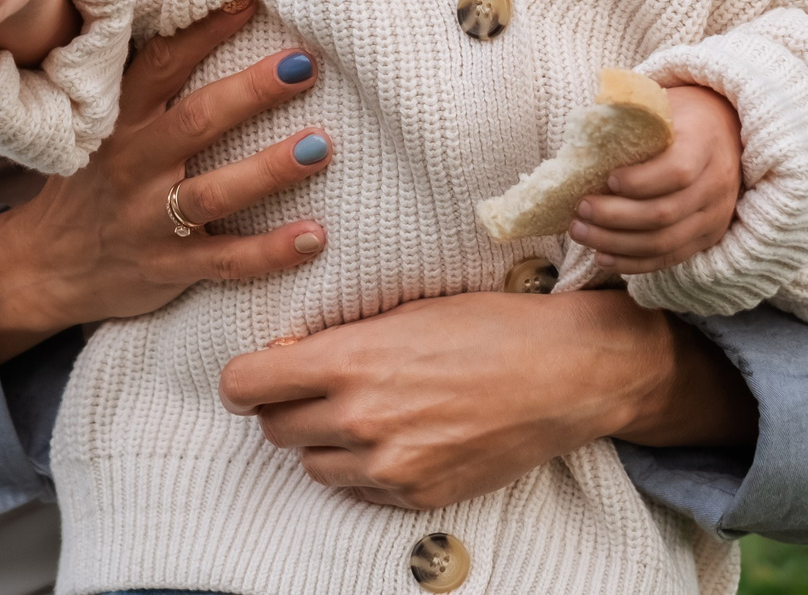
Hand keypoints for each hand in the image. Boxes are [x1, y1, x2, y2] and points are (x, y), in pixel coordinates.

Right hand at [0, 1, 334, 357]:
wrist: (48, 266)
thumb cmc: (95, 180)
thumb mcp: (105, 126)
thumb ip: (149, 85)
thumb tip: (213, 18)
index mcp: (119, 120)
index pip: (161, 64)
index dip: (204, 32)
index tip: (251, 0)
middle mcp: (132, 164)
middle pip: (196, 121)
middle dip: (252, 91)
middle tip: (304, 65)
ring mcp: (149, 219)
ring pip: (214, 192)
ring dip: (269, 169)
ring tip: (320, 147)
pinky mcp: (168, 267)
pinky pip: (224, 260)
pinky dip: (270, 252)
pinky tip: (315, 237)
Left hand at [217, 289, 753, 509]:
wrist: (564, 373)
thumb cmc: (487, 327)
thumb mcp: (403, 312)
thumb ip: (339, 339)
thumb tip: (284, 358)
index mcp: (352, 360)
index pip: (247, 385)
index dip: (243, 381)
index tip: (253, 377)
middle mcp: (361, 418)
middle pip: (273, 428)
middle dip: (283, 407)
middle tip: (312, 390)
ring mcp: (389, 465)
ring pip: (311, 465)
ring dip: (320, 441)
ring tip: (358, 413)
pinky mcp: (416, 495)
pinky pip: (357, 490)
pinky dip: (361, 468)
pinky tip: (393, 437)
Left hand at [569, 82, 741, 275]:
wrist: (725, 130)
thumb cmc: (678, 115)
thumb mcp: (659, 103)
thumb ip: (628, 115)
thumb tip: (583, 130)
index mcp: (705, 142)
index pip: (677, 172)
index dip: (639, 181)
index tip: (607, 178)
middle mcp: (716, 182)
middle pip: (664, 213)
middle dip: (614, 216)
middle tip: (580, 209)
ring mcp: (715, 215)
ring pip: (664, 242)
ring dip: (616, 243)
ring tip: (580, 232)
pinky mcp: (707, 237)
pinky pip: (669, 259)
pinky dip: (633, 262)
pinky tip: (602, 255)